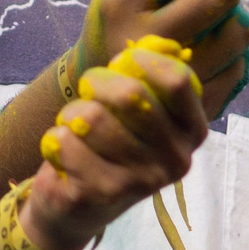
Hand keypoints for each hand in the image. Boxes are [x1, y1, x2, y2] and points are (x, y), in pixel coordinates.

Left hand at [27, 36, 205, 249]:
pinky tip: (64, 154)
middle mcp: (176, 160)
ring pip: (92, 117)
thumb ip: (147, 79)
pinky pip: (66, 141)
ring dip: (71, 114)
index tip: (122, 60)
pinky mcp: (103, 194)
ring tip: (74, 128)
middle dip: (96, 83)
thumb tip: (152, 42)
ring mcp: (141, 181)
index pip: (178, 81)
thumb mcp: (137, 113)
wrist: (77, 207)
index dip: (143, 60)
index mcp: (192, 133)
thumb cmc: (109, 145)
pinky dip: (56, 138)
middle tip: (87, 91)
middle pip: (132, 95)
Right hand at [75, 0, 248, 119]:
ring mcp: (174, 76)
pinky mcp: (198, 104)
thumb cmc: (121, 24)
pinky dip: (232, 51)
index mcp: (120, 2)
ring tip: (212, 19)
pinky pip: (241, 62)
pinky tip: (211, 50)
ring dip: (232, 16)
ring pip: (240, 26)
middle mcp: (145, 39)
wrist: (106, 97)